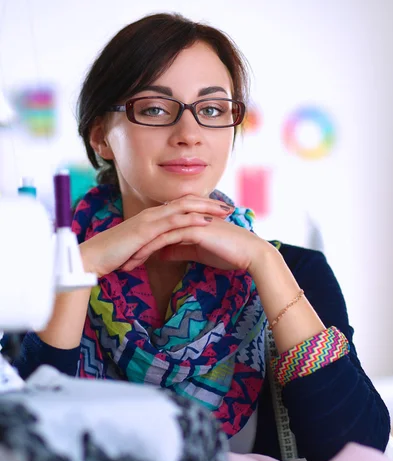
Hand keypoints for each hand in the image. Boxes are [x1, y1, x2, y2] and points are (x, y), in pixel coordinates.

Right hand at [79, 195, 232, 276]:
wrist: (93, 257)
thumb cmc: (114, 255)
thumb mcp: (140, 248)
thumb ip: (154, 245)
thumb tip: (165, 250)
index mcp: (152, 218)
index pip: (181, 208)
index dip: (202, 208)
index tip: (220, 213)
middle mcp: (153, 214)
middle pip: (187, 203)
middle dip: (210, 205)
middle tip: (230, 208)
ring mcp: (149, 220)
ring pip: (183, 208)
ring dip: (206, 209)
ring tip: (225, 212)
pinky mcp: (146, 230)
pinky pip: (172, 222)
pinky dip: (191, 220)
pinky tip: (206, 222)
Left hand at [130, 206, 268, 272]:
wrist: (250, 254)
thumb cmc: (229, 253)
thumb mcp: (198, 252)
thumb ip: (180, 250)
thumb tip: (162, 254)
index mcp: (188, 220)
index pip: (159, 230)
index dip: (143, 244)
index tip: (129, 258)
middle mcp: (187, 217)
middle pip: (154, 229)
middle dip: (136, 245)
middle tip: (120, 260)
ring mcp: (191, 221)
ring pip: (158, 233)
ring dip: (140, 249)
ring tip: (126, 264)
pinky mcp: (195, 229)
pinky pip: (168, 238)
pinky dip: (153, 249)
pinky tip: (141, 259)